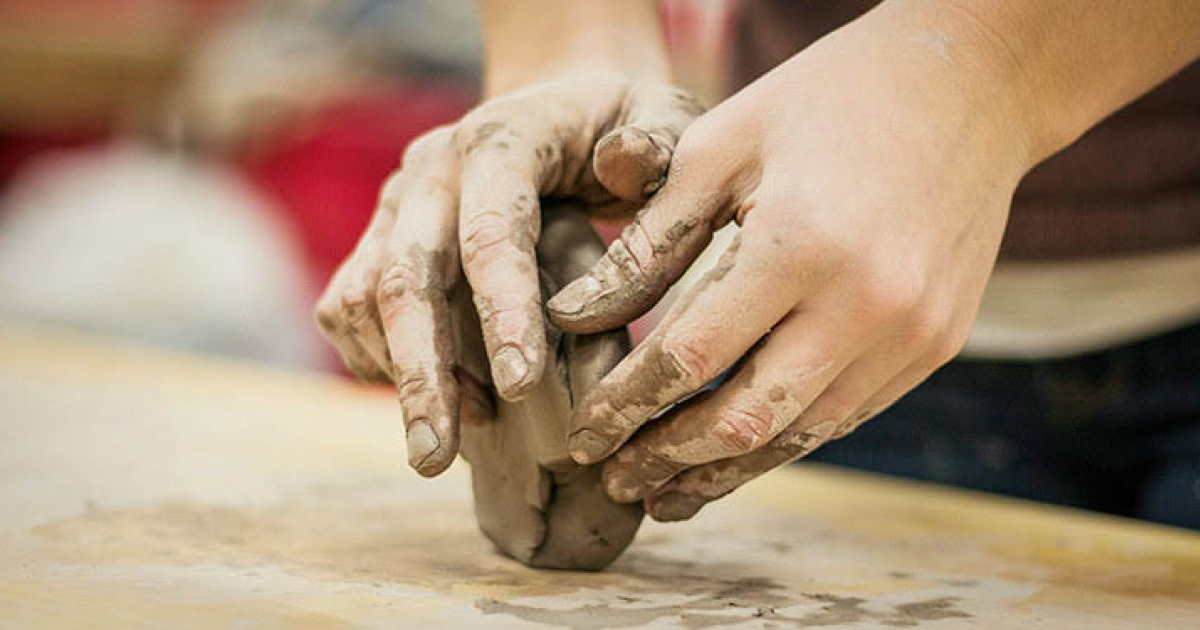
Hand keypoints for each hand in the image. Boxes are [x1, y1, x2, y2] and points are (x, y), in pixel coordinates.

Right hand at [315, 73, 702, 476]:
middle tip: (434, 459)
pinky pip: (349, 307)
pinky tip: (434, 399)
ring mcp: (396, 204)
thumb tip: (622, 165)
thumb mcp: (663, 115)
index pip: (492, 231)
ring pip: (362, 298)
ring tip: (447, 442)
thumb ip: (656, 142)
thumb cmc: (623, 124)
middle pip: (405, 276)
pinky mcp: (378, 237)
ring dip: (399, 375)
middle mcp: (431, 170)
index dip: (503, 311)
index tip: (522, 390)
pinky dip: (378, 362)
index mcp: (502, 140)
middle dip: (421, 373)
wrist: (560, 105)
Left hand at [548, 7, 1035, 519]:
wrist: (972, 84)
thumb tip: (574, 318)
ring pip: (801, 433)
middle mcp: (867, 303)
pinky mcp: (937, 344)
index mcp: (800, 242)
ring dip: (726, 470)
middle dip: (667, 458)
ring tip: (666, 494)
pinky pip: (847, 413)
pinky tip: (739, 450)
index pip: (689, 356)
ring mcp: (913, 332)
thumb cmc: (828, 101)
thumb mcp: (721, 146)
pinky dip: (785, 438)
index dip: (625, 405)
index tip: (581, 434)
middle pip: (744, 417)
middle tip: (615, 479)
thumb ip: (648, 242)